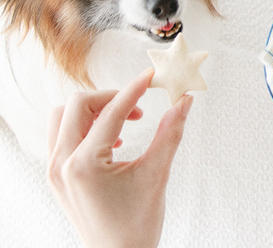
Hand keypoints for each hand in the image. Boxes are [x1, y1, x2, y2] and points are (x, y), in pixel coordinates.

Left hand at [47, 69, 192, 247]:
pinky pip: (63, 134)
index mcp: (84, 165)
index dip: (135, 89)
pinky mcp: (57, 176)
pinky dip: (85, 126)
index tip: (150, 77)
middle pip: (77, 104)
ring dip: (94, 110)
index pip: (111, 112)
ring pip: (65, 116)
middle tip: (138, 106)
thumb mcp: (156, 174)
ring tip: (124, 120)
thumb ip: (171, 132)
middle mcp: (61, 165)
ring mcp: (55, 171)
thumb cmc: (134, 227)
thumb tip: (184, 101)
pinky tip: (112, 138)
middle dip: (110, 97)